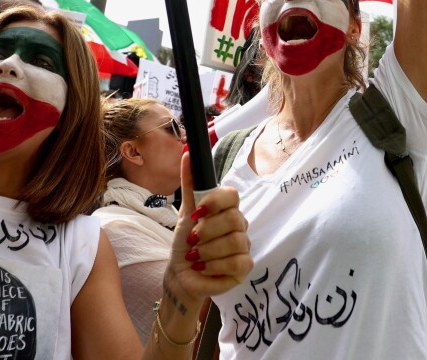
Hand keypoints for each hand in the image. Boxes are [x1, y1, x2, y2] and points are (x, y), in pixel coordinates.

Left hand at [166, 153, 251, 305]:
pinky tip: (204, 267)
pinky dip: (214, 265)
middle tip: (193, 239)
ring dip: (208, 250)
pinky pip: (237, 262)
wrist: (182, 274)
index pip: (232, 195)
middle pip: (233, 219)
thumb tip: (187, 153)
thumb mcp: (185, 213)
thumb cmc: (186, 242)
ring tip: (196, 255)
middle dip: (206, 231)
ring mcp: (244, 246)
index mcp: (227, 209)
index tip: (196, 214)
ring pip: (235, 241)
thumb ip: (189, 184)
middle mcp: (239, 225)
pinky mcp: (244, 267)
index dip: (214, 202)